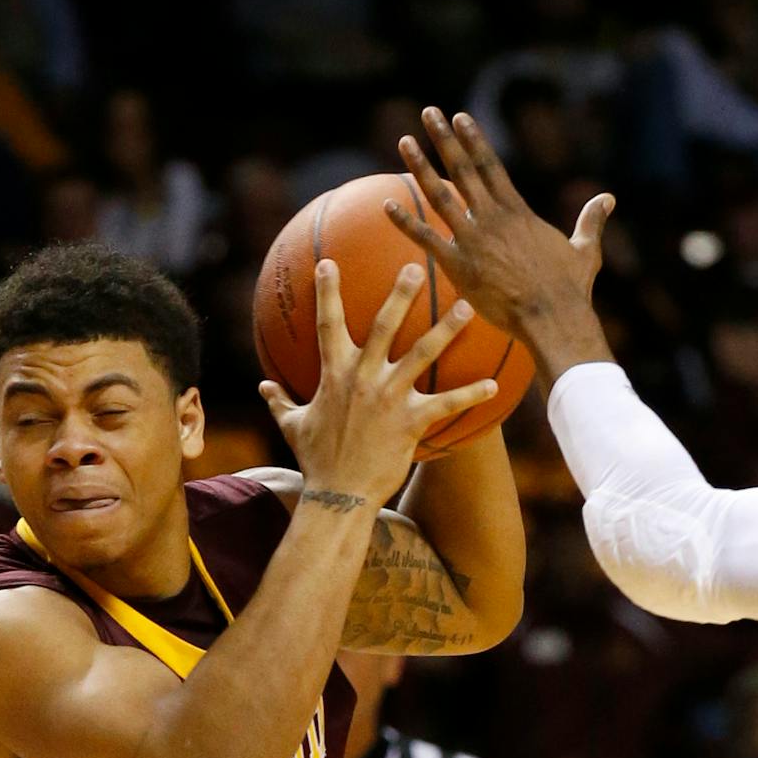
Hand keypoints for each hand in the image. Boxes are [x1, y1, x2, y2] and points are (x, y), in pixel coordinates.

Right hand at [258, 259, 498, 509]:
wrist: (338, 495)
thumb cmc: (317, 461)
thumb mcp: (293, 427)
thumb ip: (279, 401)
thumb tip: (263, 387)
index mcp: (334, 374)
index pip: (328, 323)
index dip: (326, 291)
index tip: (328, 262)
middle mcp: (363, 377)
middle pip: (384, 324)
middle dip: (400, 292)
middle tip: (417, 267)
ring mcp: (388, 397)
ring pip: (422, 353)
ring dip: (447, 328)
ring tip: (468, 307)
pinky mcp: (411, 421)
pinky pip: (447, 404)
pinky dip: (471, 394)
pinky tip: (494, 385)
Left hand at [387, 108, 614, 383]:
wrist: (552, 317)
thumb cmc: (570, 289)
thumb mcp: (586, 249)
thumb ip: (591, 221)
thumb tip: (609, 199)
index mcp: (518, 211)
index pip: (491, 165)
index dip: (473, 139)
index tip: (460, 117)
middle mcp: (492, 217)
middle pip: (463, 168)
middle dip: (443, 138)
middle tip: (428, 112)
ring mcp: (473, 239)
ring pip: (440, 194)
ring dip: (420, 166)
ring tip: (404, 141)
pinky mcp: (458, 265)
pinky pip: (426, 238)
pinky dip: (405, 220)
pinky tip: (386, 203)